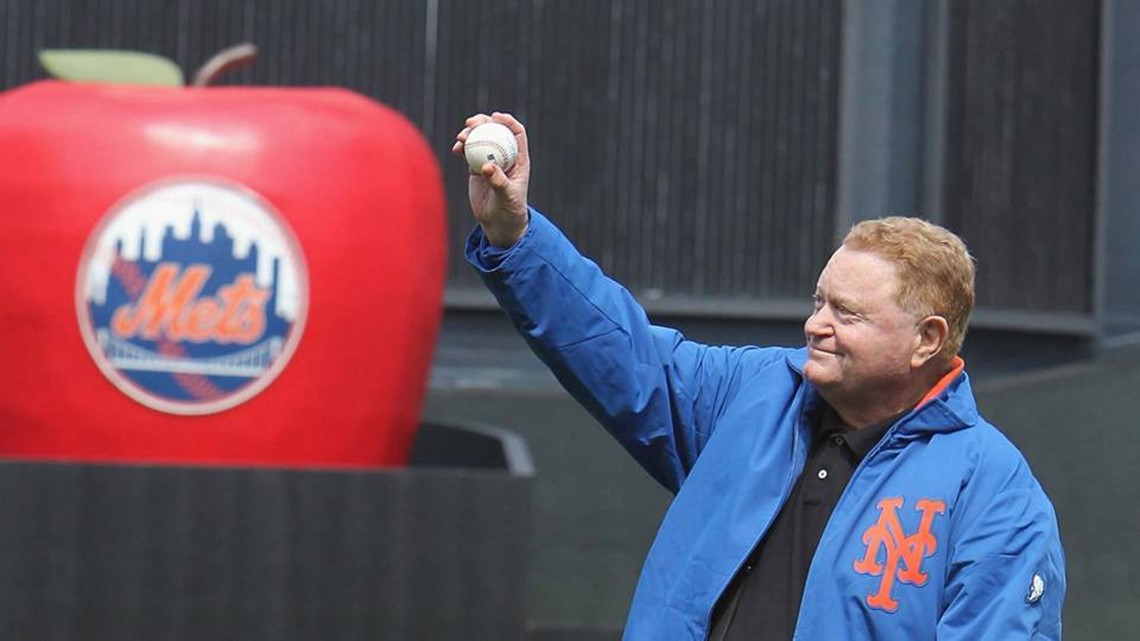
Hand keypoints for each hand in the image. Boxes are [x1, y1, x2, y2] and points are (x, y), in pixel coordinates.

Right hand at [452, 112, 529, 246]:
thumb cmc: (509, 210)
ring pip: (480, 140)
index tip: (495, 117)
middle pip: (495, 131)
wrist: (498, 223)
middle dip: (484, 122)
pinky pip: (469, 152)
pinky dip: (462, 147)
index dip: (507, 121)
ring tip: (462, 137)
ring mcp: (491, 161)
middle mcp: (505, 157)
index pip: (516, 133)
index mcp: (519, 159)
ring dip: (470, 133)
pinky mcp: (477, 168)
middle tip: (472, 123)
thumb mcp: (506, 196)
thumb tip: (487, 167)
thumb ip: (498, 181)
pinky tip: (456, 148)